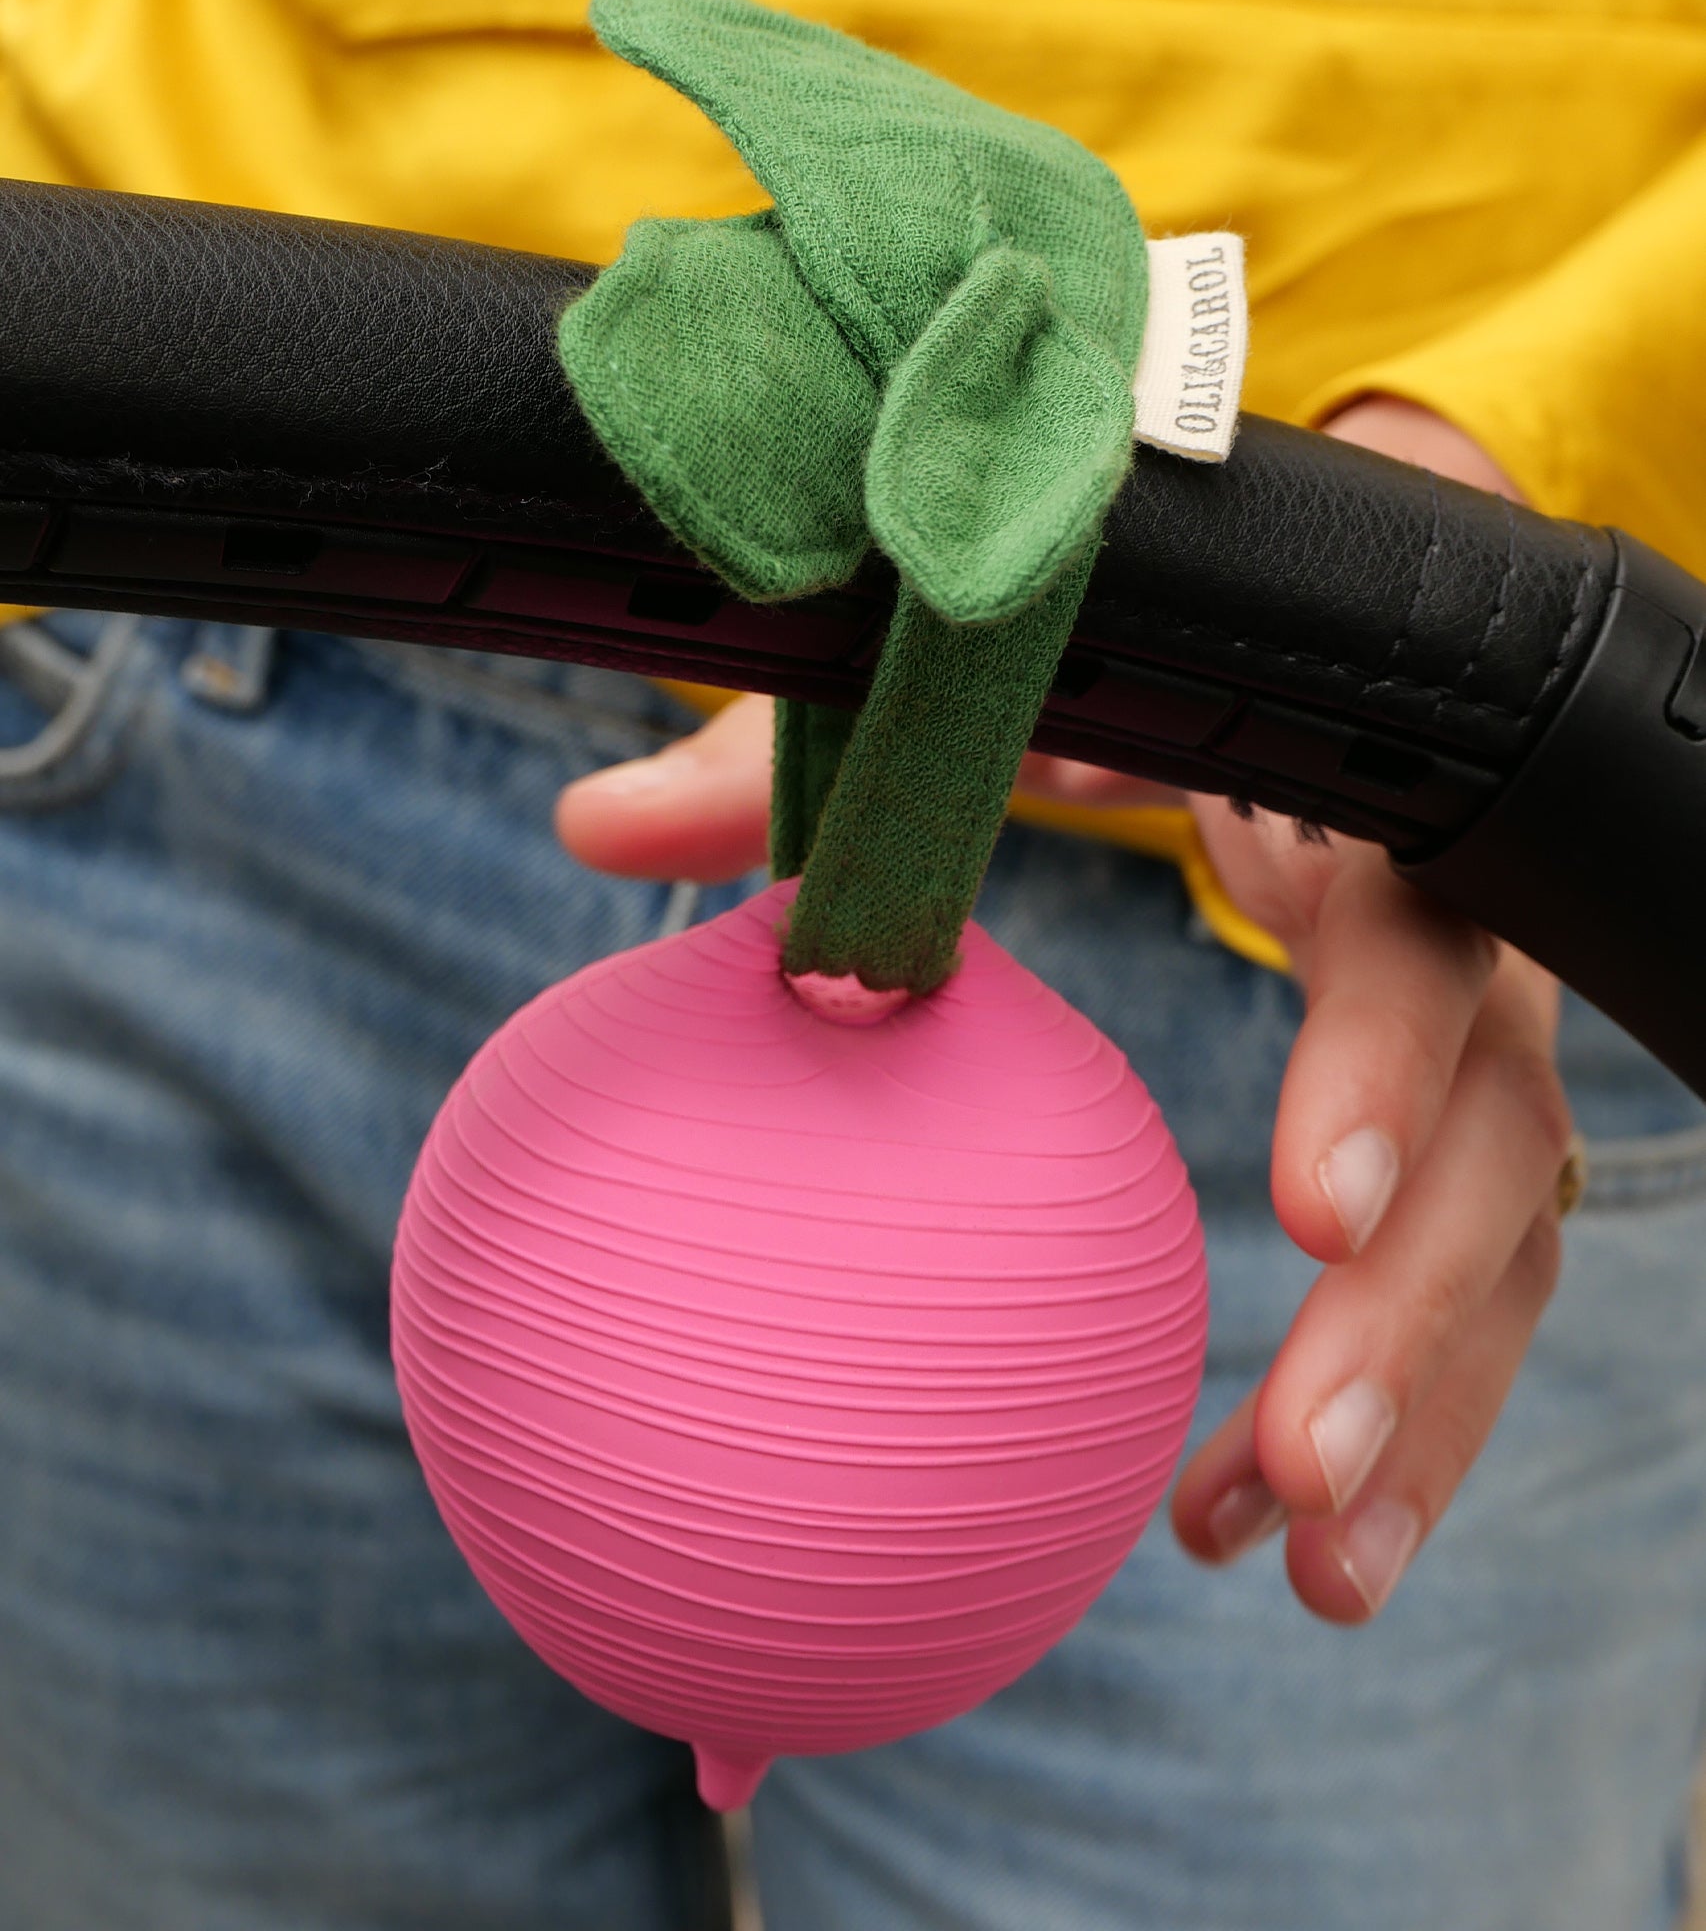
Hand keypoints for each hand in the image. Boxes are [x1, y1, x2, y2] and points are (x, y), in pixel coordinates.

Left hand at [557, 396, 1573, 1624]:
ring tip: (1316, 1562)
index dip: (1391, 1064)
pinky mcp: (1449, 1130)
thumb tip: (592, 829)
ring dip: (1426, 1408)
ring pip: (1510, 1236)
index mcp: (1355, 810)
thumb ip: (808, 763)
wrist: (1298, 683)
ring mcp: (1466, 1044)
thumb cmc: (1120, 690)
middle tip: (1302, 1457)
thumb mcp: (990, 709)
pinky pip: (1451, 1279)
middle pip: (1505, 1127)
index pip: (1413, 931)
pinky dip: (1392, 1411)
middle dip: (1418, 1303)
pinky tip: (1262, 1525)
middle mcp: (1454, 939)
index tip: (1313, 1215)